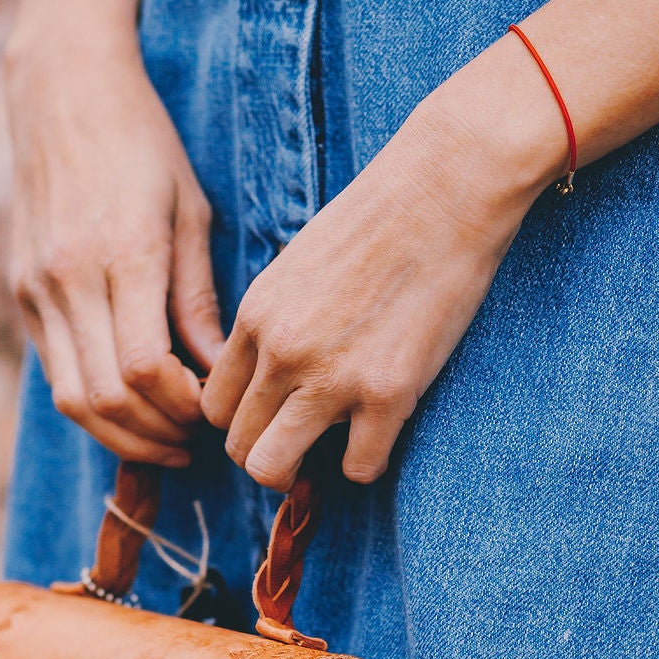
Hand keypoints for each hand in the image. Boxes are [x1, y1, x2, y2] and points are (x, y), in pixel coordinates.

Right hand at [5, 0, 222, 462]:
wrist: (60, 90)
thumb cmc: (141, 141)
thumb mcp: (190, 208)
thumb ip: (200, 296)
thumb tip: (217, 371)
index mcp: (122, 251)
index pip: (147, 368)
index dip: (184, 407)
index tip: (216, 409)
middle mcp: (69, 276)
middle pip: (108, 398)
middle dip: (158, 434)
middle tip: (198, 440)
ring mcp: (37, 287)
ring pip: (73, 400)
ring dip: (122, 435)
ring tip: (166, 436)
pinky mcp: (21, 292)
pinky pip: (56, 374)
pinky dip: (94, 405)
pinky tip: (132, 404)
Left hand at [200, 43, 562, 487]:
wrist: (445, 187)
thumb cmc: (381, 218)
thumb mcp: (300, 264)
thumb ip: (277, 319)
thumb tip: (273, 370)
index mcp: (255, 315)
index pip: (214, 403)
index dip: (243, 419)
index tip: (276, 414)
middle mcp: (280, 351)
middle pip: (237, 444)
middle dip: (268, 451)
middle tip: (306, 440)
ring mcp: (330, 376)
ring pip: (272, 468)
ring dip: (300, 472)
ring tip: (332, 448)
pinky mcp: (387, 393)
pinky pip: (356, 469)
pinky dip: (367, 461)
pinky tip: (383, 431)